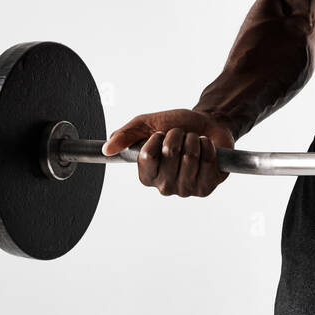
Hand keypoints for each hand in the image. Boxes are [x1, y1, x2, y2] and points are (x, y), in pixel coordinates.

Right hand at [100, 109, 235, 196]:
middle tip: (180, 137)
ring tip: (193, 141)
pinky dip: (208, 146)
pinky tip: (206, 148)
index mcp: (147, 174)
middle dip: (178, 136)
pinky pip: (207, 161)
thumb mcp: (146, 124)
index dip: (157, 138)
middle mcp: (164, 186)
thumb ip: (125, 136)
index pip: (147, 156)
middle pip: (171, 154)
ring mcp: (186, 189)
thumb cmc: (177, 125)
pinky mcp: (206, 188)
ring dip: (194, 140)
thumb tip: (107, 148)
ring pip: (190, 157)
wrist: (207, 124)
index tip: (161, 135)